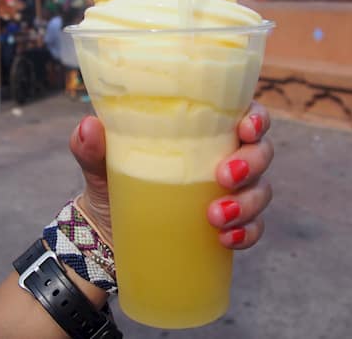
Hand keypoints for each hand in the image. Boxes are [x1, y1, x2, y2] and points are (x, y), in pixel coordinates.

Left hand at [69, 102, 273, 248]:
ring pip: (261, 190)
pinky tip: (226, 239)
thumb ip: (90, 146)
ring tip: (216, 216)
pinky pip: (254, 228)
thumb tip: (89, 126)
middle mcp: (226, 155)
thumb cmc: (114, 180)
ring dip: (247, 203)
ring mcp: (232, 192)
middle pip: (262, 151)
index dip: (257, 116)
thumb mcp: (100, 163)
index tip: (245, 128)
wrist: (110, 231)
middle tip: (223, 175)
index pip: (244, 112)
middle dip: (251, 162)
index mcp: (203, 129)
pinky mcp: (230, 224)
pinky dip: (246, 233)